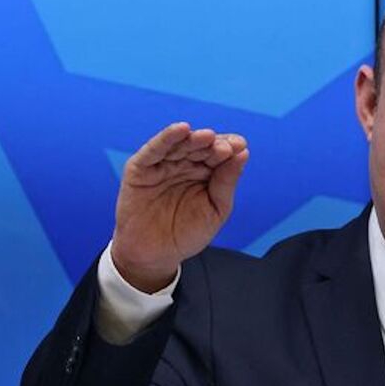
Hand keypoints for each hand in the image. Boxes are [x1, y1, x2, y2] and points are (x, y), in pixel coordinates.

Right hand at [111, 123, 248, 291]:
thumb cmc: (187, 233)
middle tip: (225, 147)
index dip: (229, 147)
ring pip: (179, 145)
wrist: (155, 255)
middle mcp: (185, 164)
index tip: (240, 146)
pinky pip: (153, 150)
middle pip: (201, 146)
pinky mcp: (140, 169)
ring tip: (207, 137)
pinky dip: (166, 138)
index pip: (220, 154)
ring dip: (193, 138)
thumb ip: (226, 182)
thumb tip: (243, 153)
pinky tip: (180, 130)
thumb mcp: (215, 209)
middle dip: (213, 144)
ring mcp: (163, 165)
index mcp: (207, 172)